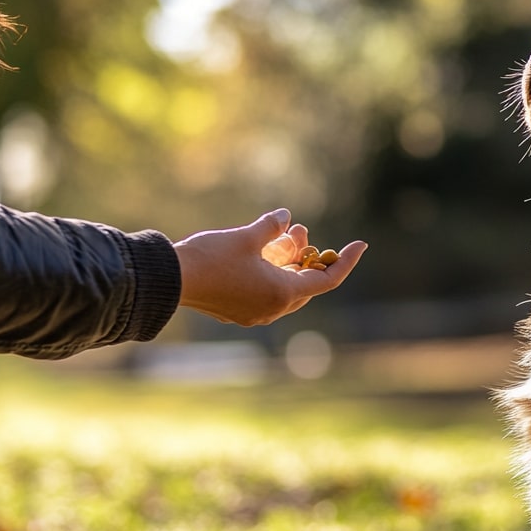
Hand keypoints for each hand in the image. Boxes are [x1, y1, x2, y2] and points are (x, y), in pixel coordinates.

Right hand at [174, 209, 366, 325]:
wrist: (169, 280)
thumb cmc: (211, 258)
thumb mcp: (247, 236)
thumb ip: (272, 227)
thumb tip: (286, 217)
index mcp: (282, 294)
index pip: (327, 280)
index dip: (346, 261)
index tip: (361, 244)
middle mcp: (273, 309)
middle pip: (305, 283)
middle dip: (308, 256)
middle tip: (301, 232)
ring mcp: (254, 313)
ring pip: (284, 286)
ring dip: (287, 261)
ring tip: (284, 233)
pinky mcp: (237, 311)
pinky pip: (265, 291)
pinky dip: (271, 270)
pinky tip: (262, 249)